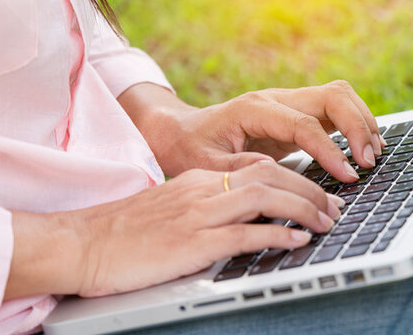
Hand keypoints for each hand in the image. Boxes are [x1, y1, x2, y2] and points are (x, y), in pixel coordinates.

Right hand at [4, 161, 344, 298]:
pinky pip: (244, 235)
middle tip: (335, 208)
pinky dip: (277, 235)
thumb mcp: (169, 209)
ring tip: (327, 222)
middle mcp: (202, 189)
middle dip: (312, 190)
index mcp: (198, 179)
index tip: (318, 195)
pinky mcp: (191, 243)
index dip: (296, 179)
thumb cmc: (120, 233)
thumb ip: (204, 208)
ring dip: (305, 208)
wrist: (77, 243)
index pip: (259, 168)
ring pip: (266, 198)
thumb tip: (242, 221)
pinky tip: (297, 239)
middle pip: (272, 176)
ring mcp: (197, 214)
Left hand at [119, 80, 384, 181]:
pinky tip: (363, 151)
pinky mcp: (297, 115)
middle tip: (368, 163)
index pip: (303, 124)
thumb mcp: (201, 165)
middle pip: (332, 96)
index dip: (330, 149)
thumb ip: (234, 169)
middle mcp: (276, 100)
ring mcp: (289, 104)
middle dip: (358, 126)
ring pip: (340, 96)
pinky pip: (336, 110)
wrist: (179, 132)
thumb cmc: (188, 149)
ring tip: (372, 157)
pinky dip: (356, 125)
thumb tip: (271, 169)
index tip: (348, 175)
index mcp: (253, 110)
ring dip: (362, 121)